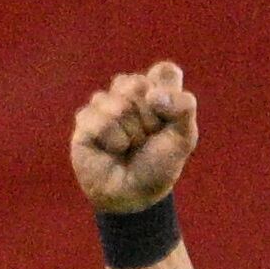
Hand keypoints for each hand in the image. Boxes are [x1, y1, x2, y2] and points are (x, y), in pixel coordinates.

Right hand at [71, 62, 197, 213]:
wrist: (134, 196)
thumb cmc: (158, 166)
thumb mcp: (184, 139)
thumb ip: (184, 108)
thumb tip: (153, 95)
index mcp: (156, 92)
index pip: (165, 72)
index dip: (167, 95)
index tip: (167, 118)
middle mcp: (129, 92)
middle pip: (139, 84)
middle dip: (149, 119)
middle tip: (147, 139)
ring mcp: (105, 103)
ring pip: (118, 102)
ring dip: (130, 133)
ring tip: (129, 146)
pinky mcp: (85, 118)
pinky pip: (100, 119)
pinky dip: (112, 141)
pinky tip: (112, 150)